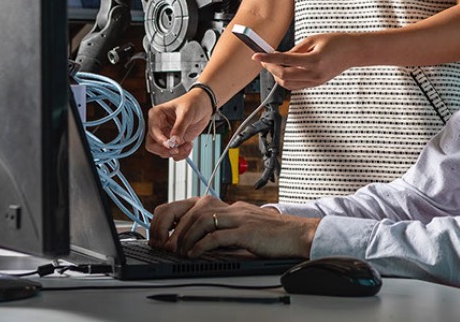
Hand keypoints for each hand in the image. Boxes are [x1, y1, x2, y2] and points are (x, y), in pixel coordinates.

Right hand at [144, 89, 212, 159]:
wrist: (204, 105)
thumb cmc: (193, 102)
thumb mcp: (186, 112)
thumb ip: (179, 127)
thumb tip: (174, 141)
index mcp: (157, 115)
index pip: (152, 131)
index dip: (160, 140)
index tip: (170, 144)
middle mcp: (159, 126)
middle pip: (152, 145)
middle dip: (165, 150)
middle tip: (176, 149)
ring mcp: (167, 135)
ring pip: (162, 152)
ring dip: (176, 152)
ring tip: (187, 145)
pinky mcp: (175, 141)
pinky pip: (173, 154)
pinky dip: (181, 154)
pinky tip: (189, 146)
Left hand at [150, 196, 315, 258]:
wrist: (297, 234)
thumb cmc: (271, 234)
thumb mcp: (242, 226)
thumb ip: (223, 228)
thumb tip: (197, 239)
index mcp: (228, 206)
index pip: (191, 204)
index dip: (172, 218)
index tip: (163, 235)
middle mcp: (231, 208)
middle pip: (192, 210)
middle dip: (174, 229)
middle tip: (166, 246)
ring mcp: (238, 218)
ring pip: (201, 220)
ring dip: (185, 237)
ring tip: (179, 251)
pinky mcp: (246, 231)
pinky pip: (217, 236)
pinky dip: (200, 245)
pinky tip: (193, 255)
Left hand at [254, 32, 359, 89]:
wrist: (353, 52)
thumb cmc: (335, 42)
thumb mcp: (313, 40)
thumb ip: (294, 50)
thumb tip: (279, 57)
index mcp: (314, 60)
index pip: (285, 61)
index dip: (268, 58)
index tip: (256, 56)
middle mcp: (314, 74)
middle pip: (283, 76)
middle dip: (269, 68)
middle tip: (263, 59)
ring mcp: (315, 81)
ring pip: (287, 84)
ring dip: (276, 75)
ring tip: (273, 64)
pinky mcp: (316, 84)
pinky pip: (295, 85)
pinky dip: (286, 78)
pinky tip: (284, 69)